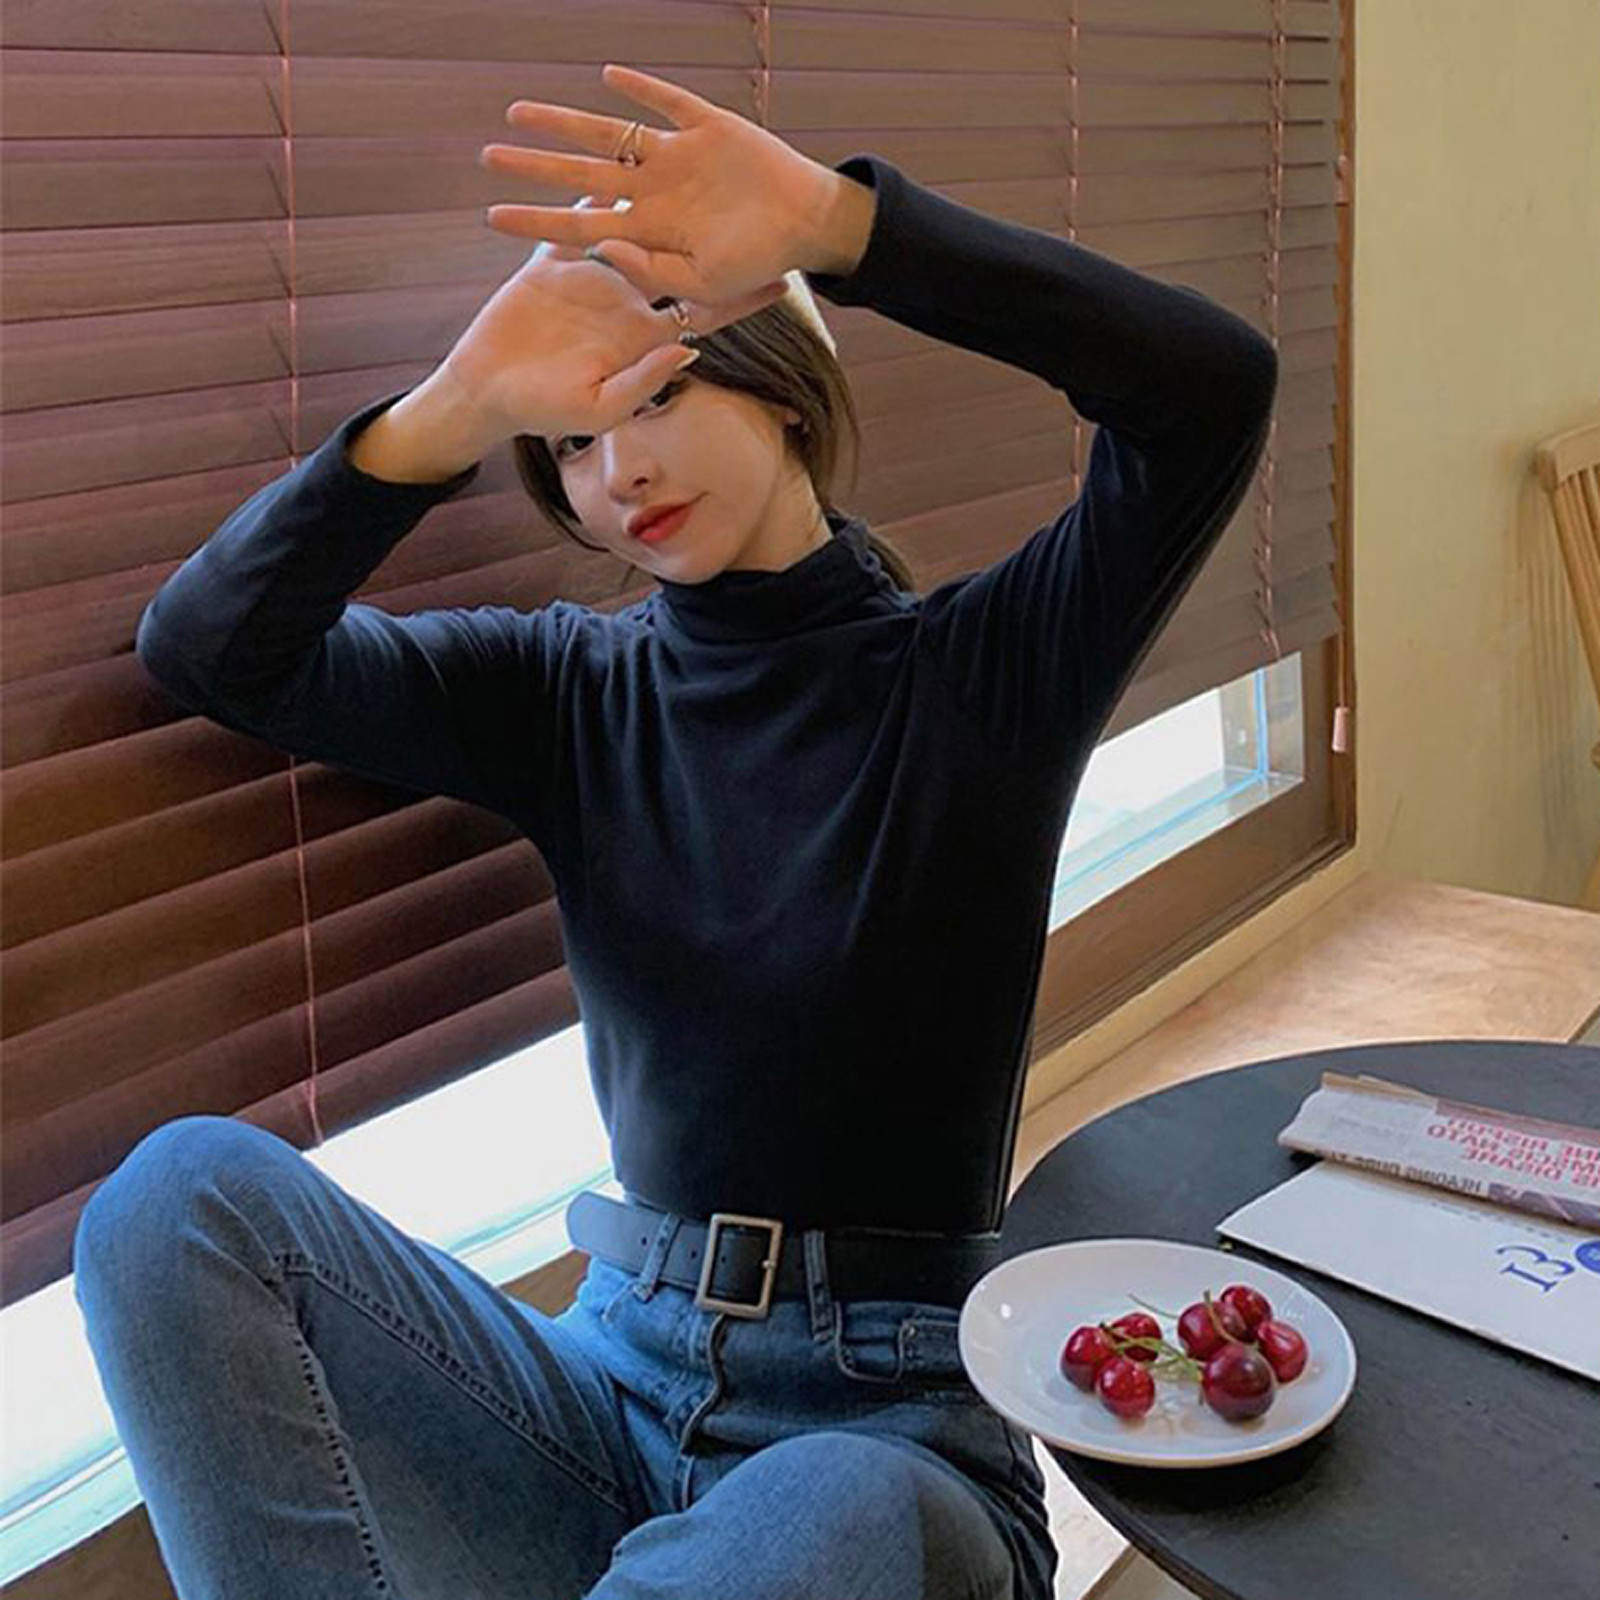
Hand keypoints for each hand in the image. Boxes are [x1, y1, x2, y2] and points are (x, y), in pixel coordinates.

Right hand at [442, 193, 789, 444]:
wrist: (486, 391)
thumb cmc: (543, 412)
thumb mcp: (598, 407)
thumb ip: (643, 380)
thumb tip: (690, 350)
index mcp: (644, 336)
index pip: (702, 312)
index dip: (739, 297)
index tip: (780, 279)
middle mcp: (625, 301)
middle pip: (678, 260)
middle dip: (712, 235)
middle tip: (752, 202)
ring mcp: (590, 278)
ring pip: (631, 230)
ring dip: (653, 200)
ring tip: (685, 162)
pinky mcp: (551, 262)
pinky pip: (576, 217)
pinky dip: (590, 189)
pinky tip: (611, 154)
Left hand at [479, 63, 841, 309]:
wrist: (809, 227)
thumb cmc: (758, 265)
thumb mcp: (703, 285)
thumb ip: (651, 270)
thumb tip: (600, 247)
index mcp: (650, 231)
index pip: (579, 225)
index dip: (536, 220)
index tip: (493, 217)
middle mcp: (654, 191)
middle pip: (581, 175)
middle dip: (536, 166)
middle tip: (488, 158)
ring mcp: (677, 158)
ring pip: (609, 135)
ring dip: (565, 123)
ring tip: (518, 113)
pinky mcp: (707, 127)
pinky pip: (667, 103)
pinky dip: (641, 89)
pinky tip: (610, 77)